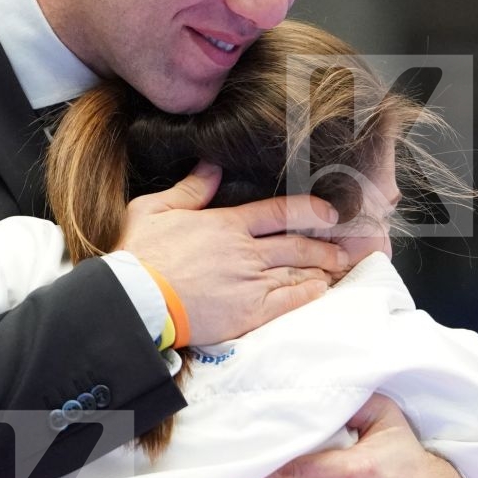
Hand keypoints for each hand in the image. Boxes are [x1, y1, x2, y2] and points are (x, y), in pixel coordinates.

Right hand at [115, 161, 352, 345]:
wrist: (136, 299)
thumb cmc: (139, 253)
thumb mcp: (155, 209)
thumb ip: (189, 189)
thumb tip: (212, 165)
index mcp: (225, 224)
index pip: (278, 212)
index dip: (309, 210)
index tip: (329, 213)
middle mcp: (245, 251)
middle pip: (296, 244)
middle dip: (323, 246)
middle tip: (342, 248)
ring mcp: (249, 282)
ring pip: (296, 272)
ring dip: (321, 269)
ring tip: (338, 268)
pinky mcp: (247, 312)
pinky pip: (288, 301)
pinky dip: (307, 294)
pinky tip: (320, 291)